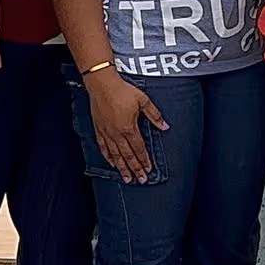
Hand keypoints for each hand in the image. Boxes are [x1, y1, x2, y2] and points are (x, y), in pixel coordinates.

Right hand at [83, 69, 167, 183]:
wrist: (102, 84)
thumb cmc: (122, 91)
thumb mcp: (143, 101)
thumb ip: (154, 116)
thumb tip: (165, 126)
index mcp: (129, 128)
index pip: (139, 149)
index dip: (144, 160)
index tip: (148, 170)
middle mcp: (117, 134)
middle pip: (127, 156)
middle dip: (135, 169)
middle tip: (140, 180)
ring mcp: (107, 132)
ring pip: (115, 155)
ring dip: (122, 167)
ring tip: (127, 178)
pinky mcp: (99, 129)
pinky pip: (103, 147)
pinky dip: (108, 157)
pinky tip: (112, 163)